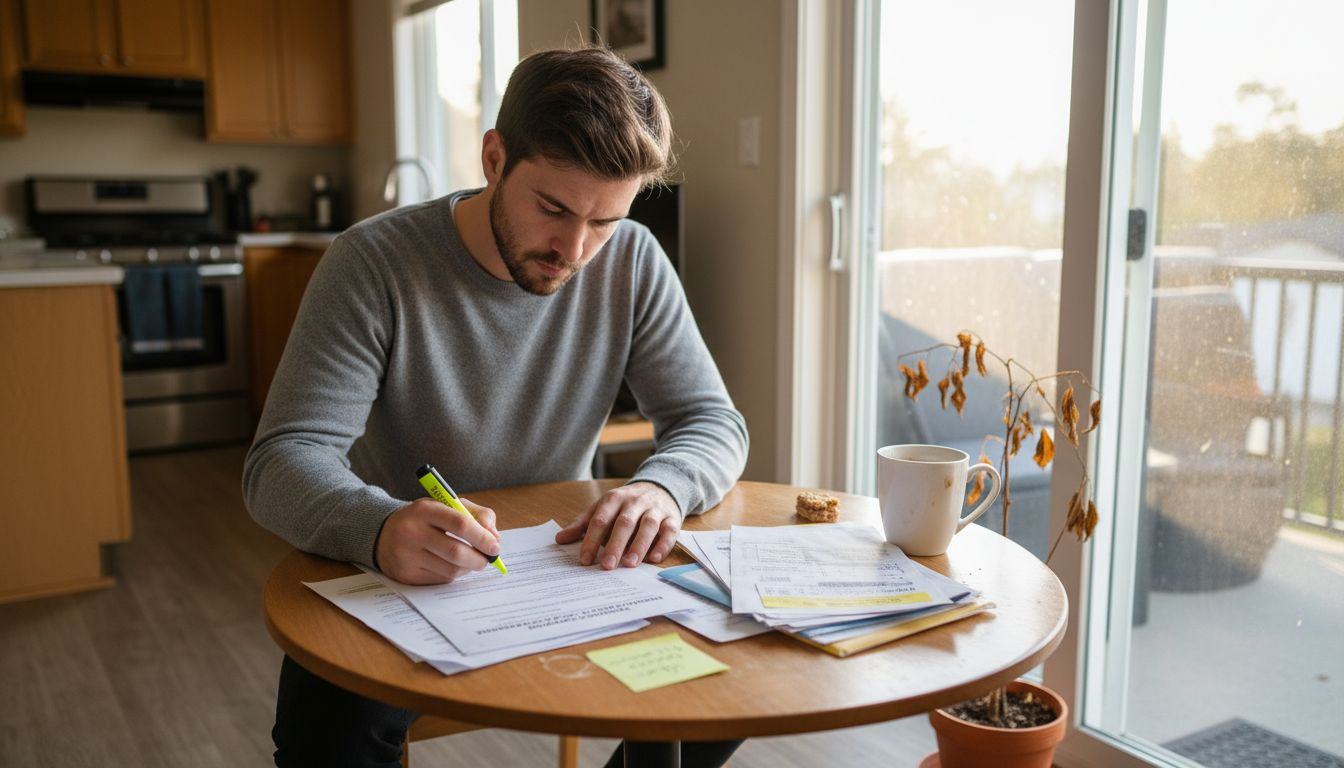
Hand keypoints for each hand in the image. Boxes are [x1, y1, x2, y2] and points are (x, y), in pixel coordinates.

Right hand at [375, 497, 500, 584]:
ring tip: (470, 561)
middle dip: (479, 559)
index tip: (495, 546)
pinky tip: (451, 566)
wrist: (383, 533)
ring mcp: (406, 555)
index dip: (482, 537)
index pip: (460, 523)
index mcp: (424, 509)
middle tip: (487, 559)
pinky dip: (453, 575)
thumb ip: (477, 515)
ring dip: (467, 568)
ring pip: (450, 570)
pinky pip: (440, 580)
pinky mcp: (405, 575)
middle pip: (456, 551)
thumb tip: (494, 539)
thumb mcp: (448, 506)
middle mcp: (411, 532)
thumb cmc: (425, 519)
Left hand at [555, 481, 681, 568]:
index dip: (591, 539)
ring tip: (629, 564)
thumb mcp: (603, 507)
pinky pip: (670, 531)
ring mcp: (655, 509)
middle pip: (625, 523)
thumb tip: (559, 539)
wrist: (660, 486)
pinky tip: (654, 559)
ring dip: (639, 546)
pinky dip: (663, 545)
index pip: (601, 519)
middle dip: (615, 544)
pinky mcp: (672, 518)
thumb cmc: (626, 504)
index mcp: (615, 498)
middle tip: (607, 566)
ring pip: (648, 526)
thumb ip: (582, 524)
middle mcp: (635, 502)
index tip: (585, 560)